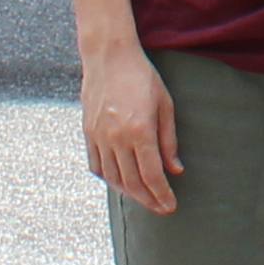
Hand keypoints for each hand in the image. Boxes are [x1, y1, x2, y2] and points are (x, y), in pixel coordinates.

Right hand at [82, 40, 182, 211]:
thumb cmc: (142, 77)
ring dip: (130, 194)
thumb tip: (175, 170)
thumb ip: (169, 141)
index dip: (162, 195)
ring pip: (113, 178)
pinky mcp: (88, 133)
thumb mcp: (165, 105)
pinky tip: (121, 182)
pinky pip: (97, 166)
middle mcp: (117, 138)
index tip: (171, 206)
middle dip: (149, 200)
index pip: (152, 175)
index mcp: (140, 130)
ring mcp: (99, 137)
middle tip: (161, 208)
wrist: (109, 56)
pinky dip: (109, 179)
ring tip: (144, 198)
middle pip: (132, 183)